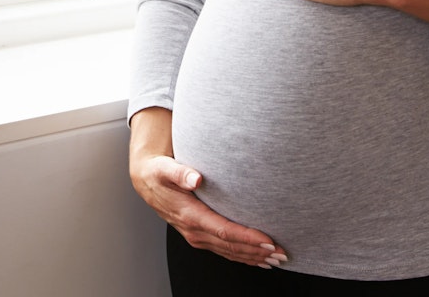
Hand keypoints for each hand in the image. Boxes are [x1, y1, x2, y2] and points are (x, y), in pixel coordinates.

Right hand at [128, 108, 287, 268]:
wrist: (146, 181)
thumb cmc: (158, 173)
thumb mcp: (164, 168)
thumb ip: (180, 172)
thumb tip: (196, 178)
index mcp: (189, 215)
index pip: (223, 231)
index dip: (247, 238)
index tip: (268, 240)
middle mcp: (194, 230)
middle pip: (231, 247)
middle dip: (257, 252)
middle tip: (281, 253)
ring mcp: (197, 236)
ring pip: (230, 253)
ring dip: (254, 257)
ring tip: (277, 260)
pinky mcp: (200, 236)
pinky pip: (225, 251)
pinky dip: (243, 257)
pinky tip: (259, 260)